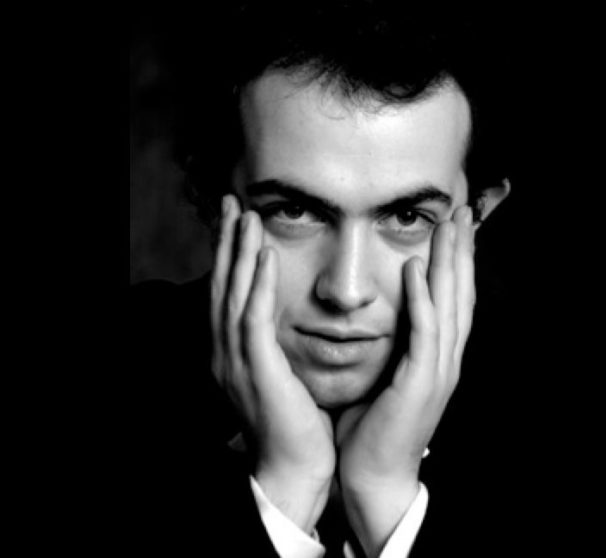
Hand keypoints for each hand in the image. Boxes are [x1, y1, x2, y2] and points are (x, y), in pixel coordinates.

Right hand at [210, 195, 335, 531]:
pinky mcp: (256, 369)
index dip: (230, 257)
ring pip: (233, 294)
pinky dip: (257, 283)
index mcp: (231, 354)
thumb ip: (275, 344)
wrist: (295, 466)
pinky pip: (253, 317)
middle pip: (221, 286)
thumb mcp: (279, 374)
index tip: (238, 223)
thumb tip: (287, 318)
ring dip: (238, 252)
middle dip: (226, 243)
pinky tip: (264, 254)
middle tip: (231, 204)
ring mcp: (236, 361)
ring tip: (246, 215)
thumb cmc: (295, 421)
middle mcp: (224, 353)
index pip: (227, 295)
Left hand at [336, 205, 475, 555]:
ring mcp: (437, 371)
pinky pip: (423, 334)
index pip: (451, 300)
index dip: (455, 262)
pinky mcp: (420, 383)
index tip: (452, 227)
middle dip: (461, 252)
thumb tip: (380, 312)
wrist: (371, 473)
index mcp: (436, 357)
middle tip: (461, 211)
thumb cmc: (372, 425)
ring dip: (450, 264)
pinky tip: (416, 270)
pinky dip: (422, 299)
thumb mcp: (385, 375)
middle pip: (460, 295)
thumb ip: (391, 343)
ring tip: (449, 226)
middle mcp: (445, 359)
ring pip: (450, 306)